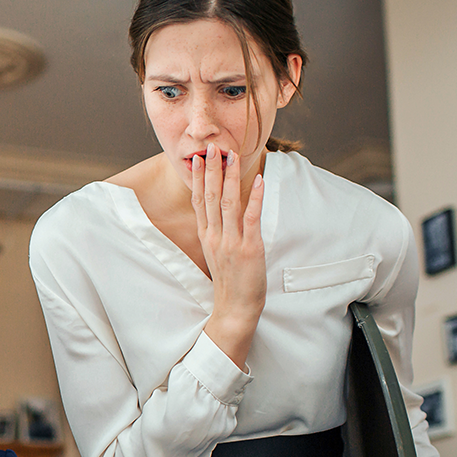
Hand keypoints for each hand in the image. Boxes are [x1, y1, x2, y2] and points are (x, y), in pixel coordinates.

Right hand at [194, 143, 265, 367]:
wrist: (234, 309)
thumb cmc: (230, 282)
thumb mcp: (217, 254)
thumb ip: (217, 233)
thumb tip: (220, 215)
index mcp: (207, 236)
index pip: (200, 201)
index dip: (201, 177)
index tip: (200, 158)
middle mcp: (216, 236)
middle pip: (211, 196)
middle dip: (212, 170)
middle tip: (212, 147)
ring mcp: (231, 242)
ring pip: (228, 202)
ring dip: (230, 177)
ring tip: (231, 156)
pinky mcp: (249, 249)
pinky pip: (251, 218)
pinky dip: (254, 198)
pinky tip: (256, 181)